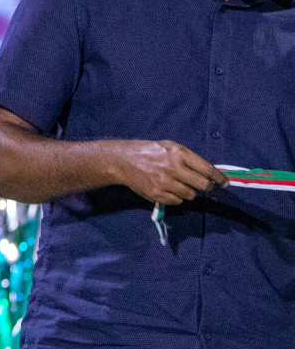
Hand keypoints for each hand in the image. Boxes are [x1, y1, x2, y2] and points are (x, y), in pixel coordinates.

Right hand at [112, 140, 227, 204]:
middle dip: (206, 187)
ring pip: (191, 195)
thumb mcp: (170, 147)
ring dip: (189, 192)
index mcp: (179, 154)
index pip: (207, 169)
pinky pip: (178, 201)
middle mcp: (173, 168)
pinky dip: (177, 197)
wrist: (123, 160)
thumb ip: (189, 159)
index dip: (219, 178)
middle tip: (204, 186)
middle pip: (203, 185)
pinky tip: (169, 190)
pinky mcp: (157, 194)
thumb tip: (209, 173)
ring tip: (179, 185)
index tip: (225, 184)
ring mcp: (165, 182)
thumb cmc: (149, 152)